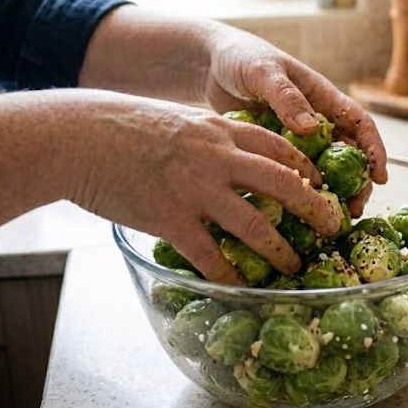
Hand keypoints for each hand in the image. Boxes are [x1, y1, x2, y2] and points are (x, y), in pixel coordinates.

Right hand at [67, 94, 339, 284]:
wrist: (75, 136)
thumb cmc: (121, 125)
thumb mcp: (177, 119)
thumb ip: (207, 138)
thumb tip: (226, 155)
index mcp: (219, 130)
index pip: (279, 146)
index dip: (306, 167)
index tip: (320, 184)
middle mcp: (217, 157)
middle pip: (283, 182)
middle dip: (314, 207)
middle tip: (331, 226)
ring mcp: (195, 189)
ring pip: (255, 224)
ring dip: (280, 249)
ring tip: (295, 264)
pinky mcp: (170, 218)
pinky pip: (210, 255)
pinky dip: (229, 275)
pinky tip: (239, 288)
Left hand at [198, 26, 386, 215]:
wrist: (209, 66)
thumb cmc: (242, 58)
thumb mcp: (265, 72)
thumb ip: (286, 96)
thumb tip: (312, 127)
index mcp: (322, 97)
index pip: (360, 123)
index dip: (375, 149)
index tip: (380, 176)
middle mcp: (316, 120)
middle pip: (348, 155)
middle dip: (357, 183)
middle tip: (354, 210)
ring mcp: (296, 138)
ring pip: (323, 169)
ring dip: (331, 194)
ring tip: (330, 219)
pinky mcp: (276, 152)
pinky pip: (292, 174)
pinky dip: (299, 193)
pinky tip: (295, 214)